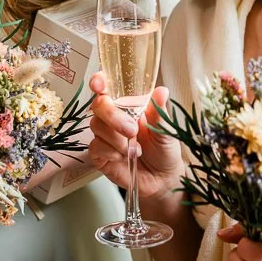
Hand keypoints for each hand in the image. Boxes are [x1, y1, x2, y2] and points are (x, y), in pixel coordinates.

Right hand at [88, 72, 185, 201]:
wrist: (162, 178)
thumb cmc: (164, 149)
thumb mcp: (165, 130)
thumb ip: (159, 112)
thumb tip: (162, 91)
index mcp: (128, 104)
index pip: (108, 87)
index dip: (99, 81)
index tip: (100, 84)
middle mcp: (113, 117)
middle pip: (98, 105)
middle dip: (113, 116)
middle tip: (132, 130)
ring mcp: (104, 135)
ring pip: (96, 126)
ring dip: (117, 139)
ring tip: (135, 149)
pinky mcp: (99, 154)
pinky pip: (96, 146)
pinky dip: (111, 152)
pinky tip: (125, 157)